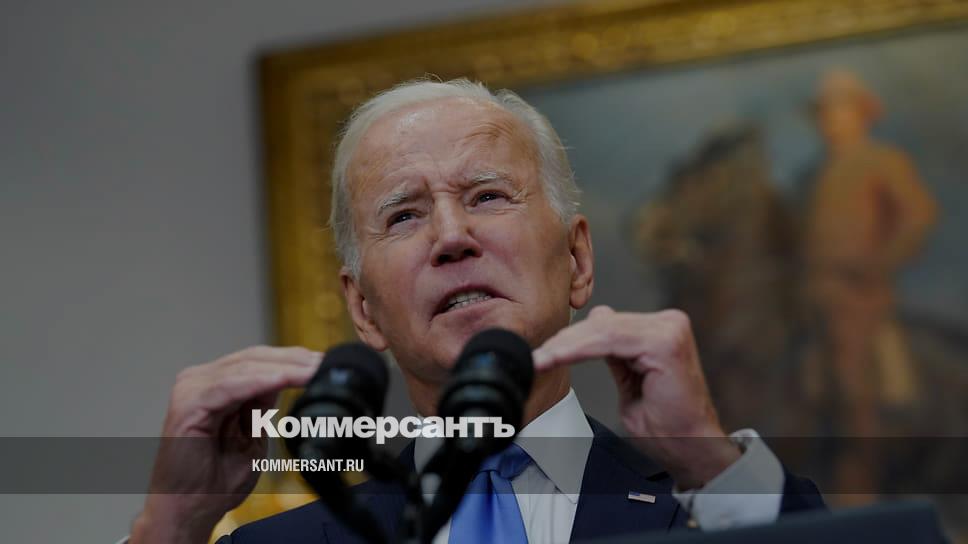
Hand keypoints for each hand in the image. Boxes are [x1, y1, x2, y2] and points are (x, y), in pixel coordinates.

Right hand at [131, 346, 322, 543]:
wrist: (189, 511)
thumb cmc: (215, 481)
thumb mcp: (251, 436)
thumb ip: (262, 406)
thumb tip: (285, 380)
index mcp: (214, 385)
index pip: (259, 361)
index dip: (294, 360)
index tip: (327, 364)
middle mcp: (199, 380)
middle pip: (254, 358)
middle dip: (294, 360)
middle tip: (327, 363)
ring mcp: (191, 389)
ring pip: (246, 367)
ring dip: (284, 368)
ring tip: (313, 371)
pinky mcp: (188, 404)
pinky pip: (230, 386)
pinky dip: (259, 381)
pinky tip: (284, 379)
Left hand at [533, 306, 739, 489]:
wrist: (694, 449)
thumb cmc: (667, 426)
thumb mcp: (630, 381)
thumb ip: (616, 354)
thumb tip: (596, 323)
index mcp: (661, 330)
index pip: (606, 324)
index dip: (571, 338)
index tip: (543, 353)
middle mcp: (668, 323)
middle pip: (602, 323)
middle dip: (565, 341)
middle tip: (536, 356)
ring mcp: (668, 329)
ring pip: (602, 329)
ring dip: (567, 346)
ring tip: (542, 359)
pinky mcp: (664, 342)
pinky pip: (610, 340)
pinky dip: (579, 349)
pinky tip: (557, 358)